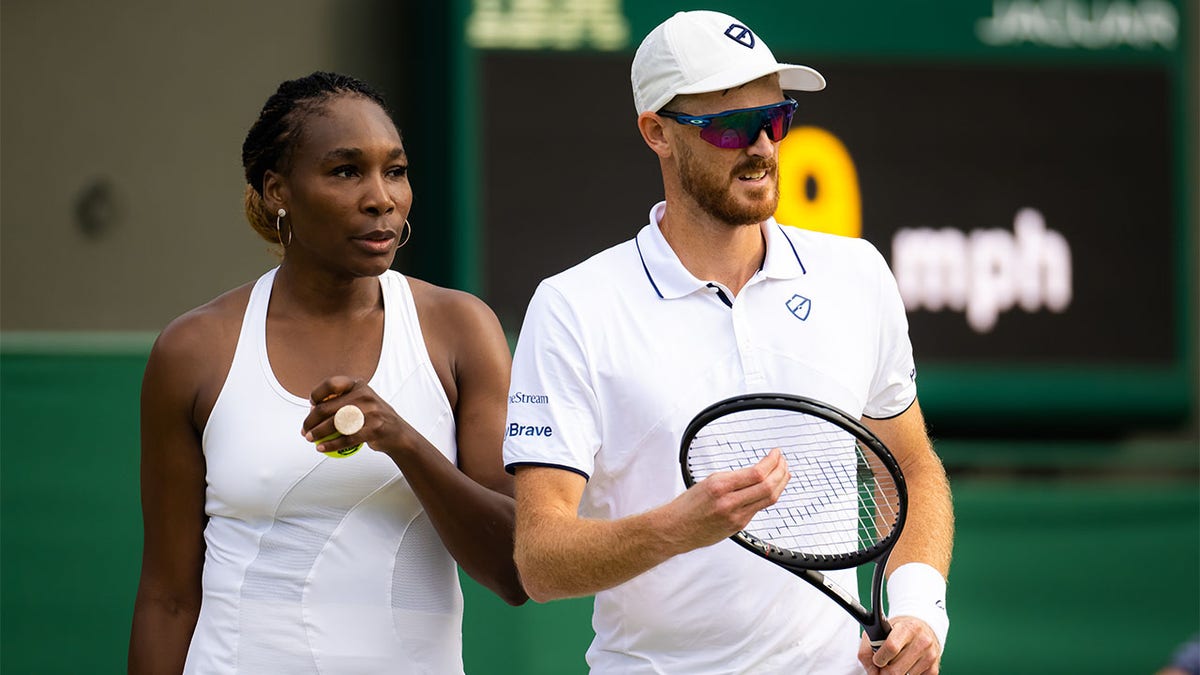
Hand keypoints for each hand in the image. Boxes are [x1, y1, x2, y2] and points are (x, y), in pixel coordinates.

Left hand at [302, 375, 413, 455]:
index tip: (311, 405)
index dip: (317, 394)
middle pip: (327, 408)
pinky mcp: (374, 429)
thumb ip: (341, 400)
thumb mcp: (361, 400)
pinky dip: (331, 445)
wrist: (398, 433)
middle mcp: (364, 395)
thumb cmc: (373, 416)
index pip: (331, 384)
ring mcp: (370, 412)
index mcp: (359, 385)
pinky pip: (346, 439)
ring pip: (334, 424)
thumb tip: (312, 408)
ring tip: (310, 439)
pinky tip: (321, 448)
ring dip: (318, 434)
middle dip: (310, 420)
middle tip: (305, 429)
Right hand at [667, 448, 789, 549]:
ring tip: (784, 472)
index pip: (756, 473)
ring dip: (781, 484)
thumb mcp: (708, 482)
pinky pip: (760, 508)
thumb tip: (758, 471)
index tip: (776, 453)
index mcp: (719, 486)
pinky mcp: (739, 526)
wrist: (676, 529)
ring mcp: (736, 517)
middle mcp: (729, 503)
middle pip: (768, 486)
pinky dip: (770, 495)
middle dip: (781, 471)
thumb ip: (734, 478)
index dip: (772, 461)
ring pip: (769, 499)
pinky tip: (772, 489)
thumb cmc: (688, 505)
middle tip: (783, 460)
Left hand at [857, 615, 941, 674]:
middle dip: (884, 672)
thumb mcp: (881, 630)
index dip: (879, 658)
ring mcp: (930, 656)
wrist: (923, 629)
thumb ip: (868, 648)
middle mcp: (922, 641)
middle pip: (895, 670)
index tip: (876, 660)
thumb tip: (872, 672)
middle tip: (882, 667)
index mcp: (907, 628)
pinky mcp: (934, 669)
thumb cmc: (899, 630)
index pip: (891, 647)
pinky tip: (905, 666)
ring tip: (894, 663)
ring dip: (895, 673)